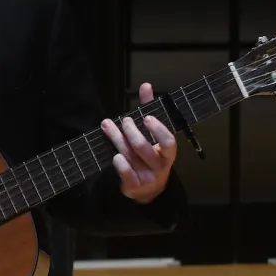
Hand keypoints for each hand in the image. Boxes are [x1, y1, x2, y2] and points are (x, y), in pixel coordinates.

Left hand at [101, 82, 177, 203]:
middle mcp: (160, 166)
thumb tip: (146, 85)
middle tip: (124, 120)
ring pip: (131, 157)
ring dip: (118, 140)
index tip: (146, 117)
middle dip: (131, 132)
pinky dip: (120, 165)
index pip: (168, 141)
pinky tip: (114, 156)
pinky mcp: (134, 186)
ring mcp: (147, 177)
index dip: (158, 130)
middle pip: (144, 148)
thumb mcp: (153, 135)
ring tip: (107, 126)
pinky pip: (127, 175)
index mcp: (168, 153)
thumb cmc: (150, 156)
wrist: (148, 190)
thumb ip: (150, 110)